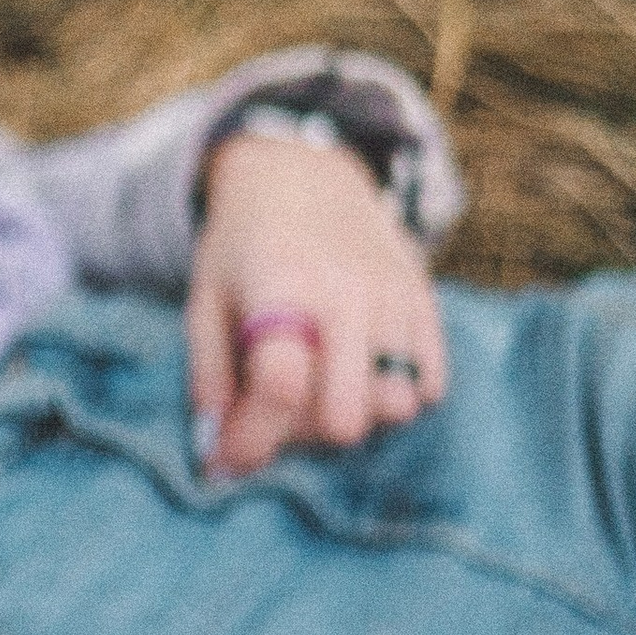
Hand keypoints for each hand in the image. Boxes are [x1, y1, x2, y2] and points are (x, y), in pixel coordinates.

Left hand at [186, 131, 446, 476]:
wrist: (302, 176)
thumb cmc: (243, 249)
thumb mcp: (205, 301)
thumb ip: (209, 378)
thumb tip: (218, 454)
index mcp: (281, 288)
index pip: (281, 386)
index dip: (254, 438)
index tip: (230, 458)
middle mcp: (345, 293)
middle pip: (345, 414)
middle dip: (305, 435)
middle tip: (279, 413)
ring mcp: (394, 297)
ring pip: (394, 405)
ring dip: (353, 415)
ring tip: (320, 387)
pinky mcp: (425, 300)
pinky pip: (430, 383)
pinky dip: (396, 394)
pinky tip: (359, 371)